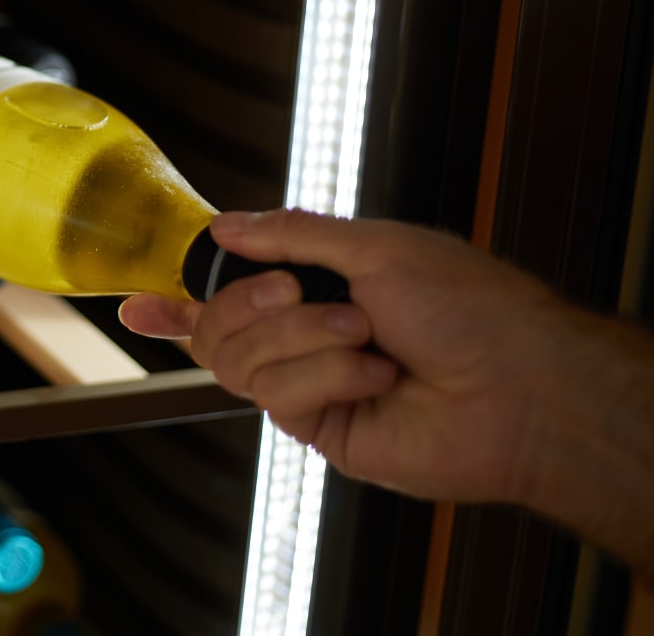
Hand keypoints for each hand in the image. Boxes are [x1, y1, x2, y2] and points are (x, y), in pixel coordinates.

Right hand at [120, 208, 574, 504]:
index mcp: (318, 283)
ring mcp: (310, 384)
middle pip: (215, 328)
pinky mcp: (322, 427)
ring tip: (367, 338)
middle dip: (248, 304)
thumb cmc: (470, 306)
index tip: (133, 305)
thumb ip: (290, 232)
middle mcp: (305, 336)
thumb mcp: (376, 245)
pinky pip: (279, 395)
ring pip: (238, 361)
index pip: (228, 290)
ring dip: (303, 338)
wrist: (520, 386)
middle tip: (293, 292)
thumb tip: (226, 226)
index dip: (175, 302)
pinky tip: (378, 377)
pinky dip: (329, 375)